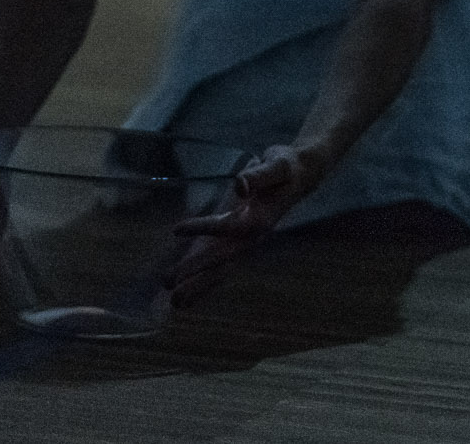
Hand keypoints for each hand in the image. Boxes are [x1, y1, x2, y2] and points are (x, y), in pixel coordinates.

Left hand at [164, 144, 322, 307]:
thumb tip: (239, 185)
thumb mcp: (276, 166)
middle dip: (196, 273)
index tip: (176, 229)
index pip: (229, 227)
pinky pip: (224, 265)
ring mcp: (248, 242)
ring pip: (223, 269)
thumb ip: (257, 176)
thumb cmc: (286, 169)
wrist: (301, 177)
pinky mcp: (242, 242)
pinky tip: (189, 291)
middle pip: (223, 260)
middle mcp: (253, 237)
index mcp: (260, 219)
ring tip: (175, 302)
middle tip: (168, 284)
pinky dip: (207, 280)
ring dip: (200, 285)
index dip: (203, 228)